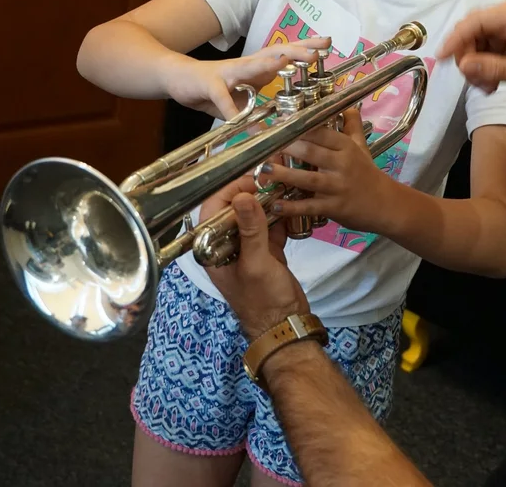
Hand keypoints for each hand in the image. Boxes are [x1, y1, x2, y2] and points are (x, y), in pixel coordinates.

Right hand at [162, 37, 331, 120]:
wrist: (177, 78)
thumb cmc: (214, 87)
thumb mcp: (244, 96)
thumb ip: (262, 104)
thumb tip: (283, 122)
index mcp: (258, 67)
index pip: (286, 54)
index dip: (306, 48)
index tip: (328, 43)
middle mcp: (247, 65)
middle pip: (275, 53)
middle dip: (297, 51)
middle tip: (317, 52)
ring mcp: (228, 73)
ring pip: (250, 66)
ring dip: (267, 64)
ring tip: (285, 62)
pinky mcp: (210, 85)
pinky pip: (222, 98)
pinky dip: (232, 110)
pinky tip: (239, 120)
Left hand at [203, 179, 309, 340]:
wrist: (285, 325)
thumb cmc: (264, 300)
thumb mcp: (256, 264)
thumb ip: (250, 230)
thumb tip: (244, 196)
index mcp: (214, 249)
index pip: (213, 210)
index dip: (229, 191)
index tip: (252, 180)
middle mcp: (227, 245)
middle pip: (234, 209)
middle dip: (252, 193)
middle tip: (273, 181)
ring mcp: (247, 248)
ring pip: (254, 216)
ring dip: (268, 203)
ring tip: (285, 188)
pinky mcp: (266, 251)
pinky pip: (270, 226)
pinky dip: (280, 216)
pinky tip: (292, 206)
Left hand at [264, 109, 392, 234]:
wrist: (387, 205)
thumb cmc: (368, 174)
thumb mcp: (362, 147)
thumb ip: (352, 126)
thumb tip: (347, 105)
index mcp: (346, 147)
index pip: (321, 132)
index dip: (298, 126)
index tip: (277, 121)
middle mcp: (342, 164)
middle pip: (312, 152)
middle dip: (287, 147)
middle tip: (262, 144)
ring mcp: (338, 187)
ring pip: (309, 179)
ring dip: (285, 175)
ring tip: (264, 170)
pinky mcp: (335, 207)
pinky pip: (311, 206)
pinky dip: (293, 207)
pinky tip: (276, 205)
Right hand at [436, 0, 505, 118]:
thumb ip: (491, 68)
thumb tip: (463, 65)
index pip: (477, 20)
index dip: (456, 38)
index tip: (441, 58)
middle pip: (472, 30)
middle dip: (467, 56)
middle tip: (471, 80)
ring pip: (474, 43)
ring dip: (474, 66)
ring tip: (486, 87)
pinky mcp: (505, 41)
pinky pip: (482, 51)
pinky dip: (481, 69)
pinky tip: (489, 85)